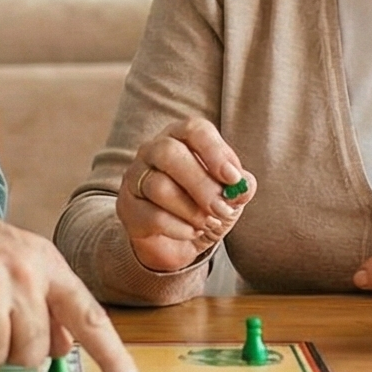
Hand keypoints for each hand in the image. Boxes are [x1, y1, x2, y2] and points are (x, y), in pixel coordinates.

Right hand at [116, 116, 254, 274]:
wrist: (175, 242)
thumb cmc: (203, 207)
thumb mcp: (228, 197)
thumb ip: (238, 189)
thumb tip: (244, 186)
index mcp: (181, 137)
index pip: (193, 129)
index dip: (214, 151)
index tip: (233, 178)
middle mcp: (153, 150)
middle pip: (169, 153)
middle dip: (201, 184)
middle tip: (222, 208)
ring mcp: (135, 176)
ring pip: (159, 187)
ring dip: (191, 211)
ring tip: (207, 224)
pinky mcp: (127, 206)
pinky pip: (151, 215)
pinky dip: (179, 228)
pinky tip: (191, 232)